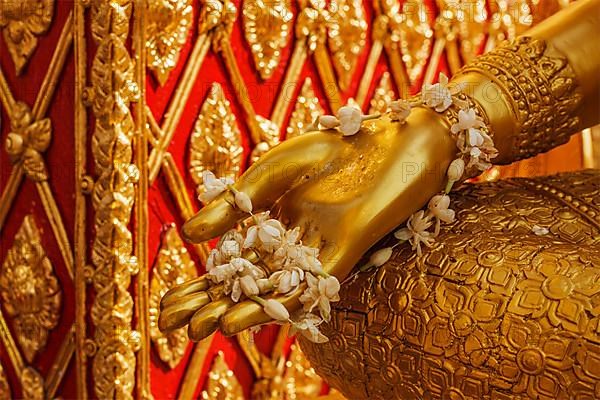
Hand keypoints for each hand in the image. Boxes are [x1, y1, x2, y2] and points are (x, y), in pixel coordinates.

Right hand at [159, 107, 455, 340]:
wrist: (393, 138)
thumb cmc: (334, 146)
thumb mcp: (273, 170)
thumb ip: (236, 204)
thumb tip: (187, 236)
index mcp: (273, 224)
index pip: (229, 263)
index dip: (198, 286)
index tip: (166, 306)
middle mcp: (293, 244)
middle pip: (247, 283)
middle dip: (210, 304)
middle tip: (171, 328)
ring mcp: (318, 249)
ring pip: (276, 289)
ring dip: (243, 310)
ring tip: (207, 329)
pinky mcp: (348, 249)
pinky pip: (313, 282)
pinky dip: (285, 298)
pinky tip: (258, 311)